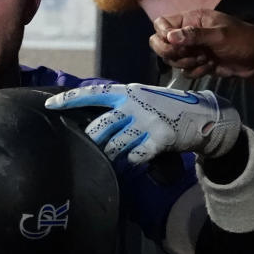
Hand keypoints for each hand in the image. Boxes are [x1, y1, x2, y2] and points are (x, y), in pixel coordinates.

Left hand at [45, 83, 240, 163]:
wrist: (203, 115)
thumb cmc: (165, 107)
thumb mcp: (142, 97)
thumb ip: (119, 106)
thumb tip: (91, 121)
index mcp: (127, 92)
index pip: (92, 93)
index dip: (69, 99)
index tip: (49, 105)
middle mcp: (135, 104)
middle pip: (99, 127)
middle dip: (92, 141)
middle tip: (90, 147)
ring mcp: (147, 121)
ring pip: (114, 145)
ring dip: (110, 155)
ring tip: (110, 158)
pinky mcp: (160, 138)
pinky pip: (135, 156)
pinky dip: (131, 161)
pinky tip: (134, 159)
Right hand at [150, 9, 253, 78]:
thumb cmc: (242, 40)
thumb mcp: (219, 35)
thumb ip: (194, 35)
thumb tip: (170, 36)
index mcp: (191, 19)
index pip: (161, 23)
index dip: (162, 34)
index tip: (172, 43)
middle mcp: (187, 33)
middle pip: (160, 42)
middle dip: (172, 52)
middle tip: (186, 54)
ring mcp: (191, 49)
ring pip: (172, 59)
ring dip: (186, 62)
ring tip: (205, 59)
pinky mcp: (196, 63)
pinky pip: (184, 70)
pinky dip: (196, 71)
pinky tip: (210, 66)